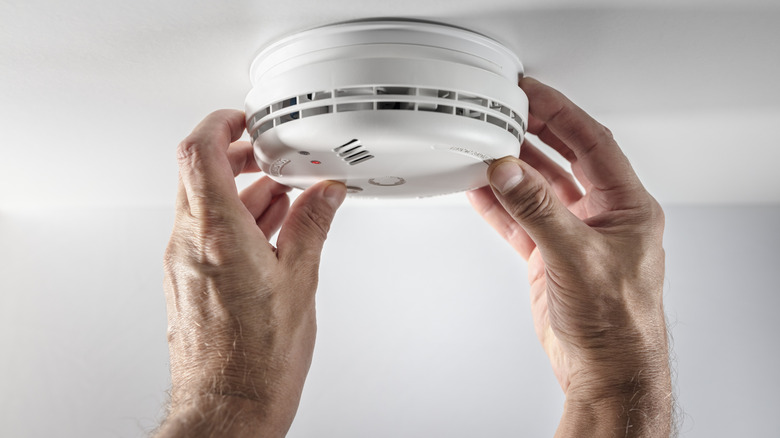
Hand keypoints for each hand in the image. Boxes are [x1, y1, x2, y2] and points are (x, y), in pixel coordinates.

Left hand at [157, 110, 345, 436]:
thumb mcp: (300, 282)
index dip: (220, 124)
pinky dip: (235, 220)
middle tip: (269, 156)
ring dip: (241, 191)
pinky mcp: (187, 282)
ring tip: (284, 199)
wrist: (228, 408)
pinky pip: (205, 233)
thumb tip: (324, 195)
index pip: (199, 152)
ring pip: (204, 204)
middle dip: (236, 156)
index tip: (244, 120)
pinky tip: (270, 232)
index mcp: (218, 235)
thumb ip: (311, 227)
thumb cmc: (258, 361)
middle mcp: (190, 244)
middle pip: (198, 173)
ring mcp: (183, 264)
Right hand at [468, 78, 671, 435]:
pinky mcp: (550, 257)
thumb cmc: (617, 321)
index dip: (561, 112)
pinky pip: (521, 220)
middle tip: (505, 111)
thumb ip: (538, 209)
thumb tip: (509, 171)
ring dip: (512, 169)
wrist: (604, 370)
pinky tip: (480, 190)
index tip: (532, 93)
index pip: (592, 142)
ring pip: (538, 189)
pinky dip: (500, 205)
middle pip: (564, 159)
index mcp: (626, 206)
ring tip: (484, 146)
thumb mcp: (577, 256)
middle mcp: (602, 216)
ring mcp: (573, 235)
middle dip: (534, 133)